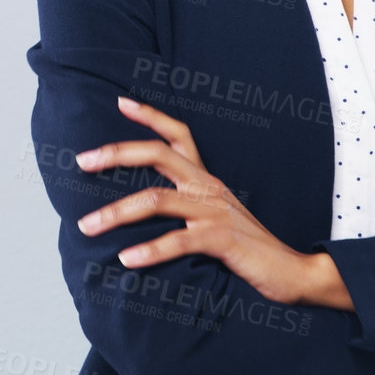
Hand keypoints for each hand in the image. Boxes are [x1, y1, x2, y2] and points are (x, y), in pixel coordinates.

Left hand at [75, 96, 321, 305]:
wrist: (292, 272)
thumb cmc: (248, 248)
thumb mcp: (216, 217)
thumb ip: (188, 207)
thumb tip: (148, 208)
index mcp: (206, 179)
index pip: (178, 135)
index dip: (151, 115)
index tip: (121, 101)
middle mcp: (208, 187)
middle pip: (158, 154)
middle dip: (116, 154)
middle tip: (81, 160)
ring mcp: (214, 211)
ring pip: (156, 200)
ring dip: (116, 212)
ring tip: (87, 226)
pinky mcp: (222, 239)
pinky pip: (178, 240)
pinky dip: (148, 250)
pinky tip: (126, 259)